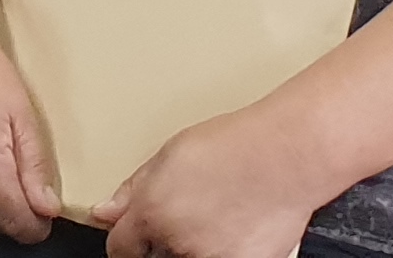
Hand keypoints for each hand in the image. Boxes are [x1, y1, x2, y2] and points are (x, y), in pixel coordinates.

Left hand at [97, 103, 334, 257]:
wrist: (288, 155)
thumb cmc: (235, 145)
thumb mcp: (171, 153)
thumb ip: (134, 189)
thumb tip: (105, 213)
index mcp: (152, 213)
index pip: (120, 249)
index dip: (127, 240)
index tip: (135, 237)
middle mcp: (177, 243)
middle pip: (157, 255)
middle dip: (166, 240)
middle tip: (194, 212)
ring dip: (198, 245)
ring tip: (222, 213)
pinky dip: (229, 249)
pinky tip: (242, 224)